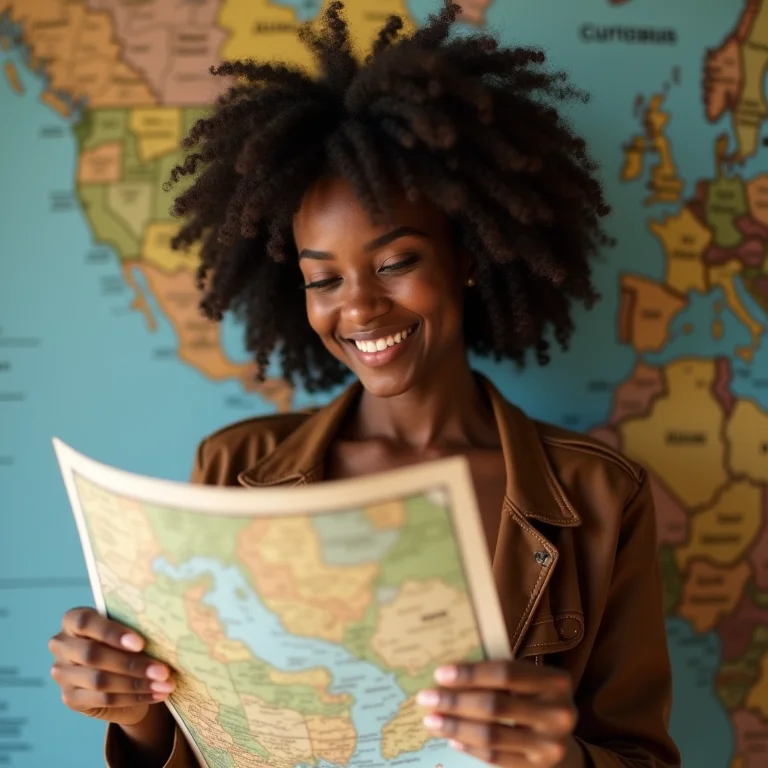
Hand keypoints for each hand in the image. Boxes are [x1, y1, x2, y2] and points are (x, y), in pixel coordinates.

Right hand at [49, 607, 174, 726]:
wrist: (114, 672)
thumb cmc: (123, 641)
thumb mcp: (125, 629)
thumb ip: (133, 627)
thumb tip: (164, 634)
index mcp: (73, 620)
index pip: (85, 622)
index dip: (112, 633)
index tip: (141, 643)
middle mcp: (62, 646)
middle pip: (93, 655)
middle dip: (132, 664)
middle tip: (163, 670)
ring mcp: (62, 674)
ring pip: (100, 680)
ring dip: (137, 683)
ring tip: (165, 684)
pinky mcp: (71, 698)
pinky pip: (104, 699)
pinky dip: (134, 697)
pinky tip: (156, 694)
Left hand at [417, 660, 578, 766]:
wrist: (561, 740)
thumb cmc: (533, 698)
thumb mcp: (528, 681)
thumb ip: (498, 674)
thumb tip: (448, 673)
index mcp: (556, 681)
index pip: (506, 673)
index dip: (471, 673)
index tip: (440, 673)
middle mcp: (559, 713)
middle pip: (495, 706)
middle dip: (455, 701)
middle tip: (426, 697)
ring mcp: (551, 745)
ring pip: (492, 735)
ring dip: (455, 727)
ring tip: (431, 720)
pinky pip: (496, 758)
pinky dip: (470, 747)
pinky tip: (452, 739)